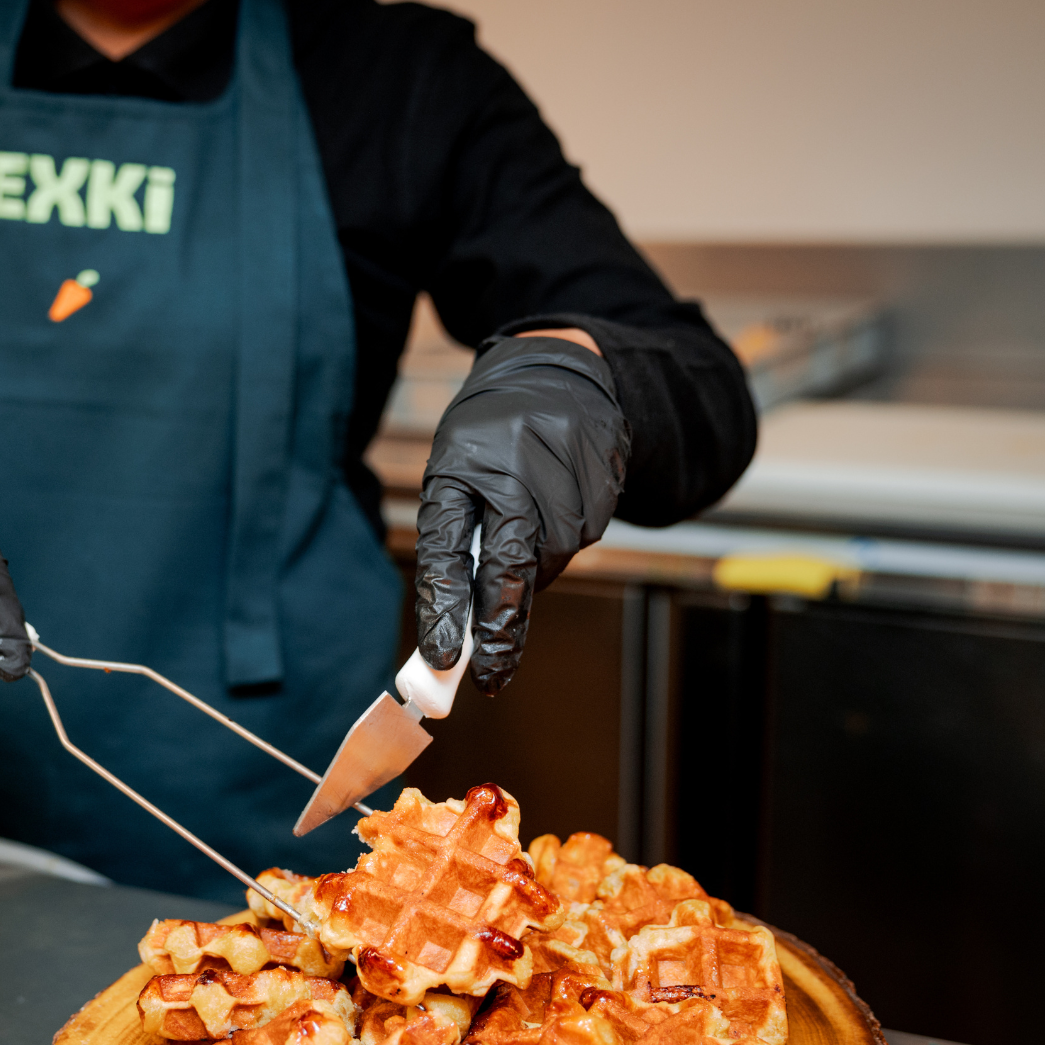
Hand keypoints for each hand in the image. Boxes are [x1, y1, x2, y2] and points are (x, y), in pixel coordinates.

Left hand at [414, 333, 627, 693]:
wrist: (554, 370)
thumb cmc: (490, 437)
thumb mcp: (455, 474)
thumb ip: (455, 543)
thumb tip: (460, 626)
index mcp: (459, 466)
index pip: (446, 547)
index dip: (444, 604)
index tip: (443, 655)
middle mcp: (512, 467)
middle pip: (510, 563)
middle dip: (501, 627)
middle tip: (492, 674)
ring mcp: (563, 469)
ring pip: (553, 557)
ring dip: (536, 573)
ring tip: (526, 536)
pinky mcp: (602, 473)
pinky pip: (583, 535)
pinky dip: (563, 542)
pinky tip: (556, 512)